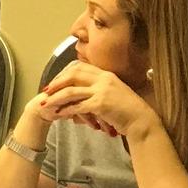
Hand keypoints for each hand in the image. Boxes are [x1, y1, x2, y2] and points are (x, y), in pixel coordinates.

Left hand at [39, 62, 154, 138]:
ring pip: (71, 91)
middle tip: (46, 91)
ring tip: (46, 104)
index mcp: (106, 75)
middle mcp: (103, 80)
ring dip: (56, 98)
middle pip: (72, 75)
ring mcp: (102, 91)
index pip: (79, 67)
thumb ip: (99, 88)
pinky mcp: (101, 104)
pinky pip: (78, 106)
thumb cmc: (128, 110)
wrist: (142, 120)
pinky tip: (59, 114)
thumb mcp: (114, 92)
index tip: (55, 81)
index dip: (64, 73)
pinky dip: (66, 110)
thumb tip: (80, 92)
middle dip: (56, 83)